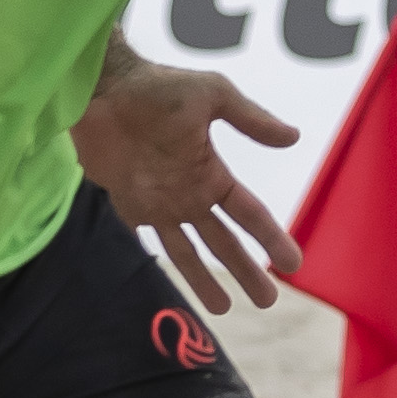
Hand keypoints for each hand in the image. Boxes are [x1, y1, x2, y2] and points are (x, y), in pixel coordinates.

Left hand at [71, 62, 301, 312]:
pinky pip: (137, 242)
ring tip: (224, 309)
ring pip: (185, 252)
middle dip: (247, 271)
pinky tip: (156, 287)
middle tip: (268, 301)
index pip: (249, 214)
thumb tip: (294, 136)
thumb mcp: (212, 95)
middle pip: (223, 242)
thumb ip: (250, 119)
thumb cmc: (158, 88)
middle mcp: (188, 194)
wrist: (102, 88)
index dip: (272, 239)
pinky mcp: (124, 206)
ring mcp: (156, 204)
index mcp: (211, 173)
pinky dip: (146, 264)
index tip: (294, 265)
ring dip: (204, 280)